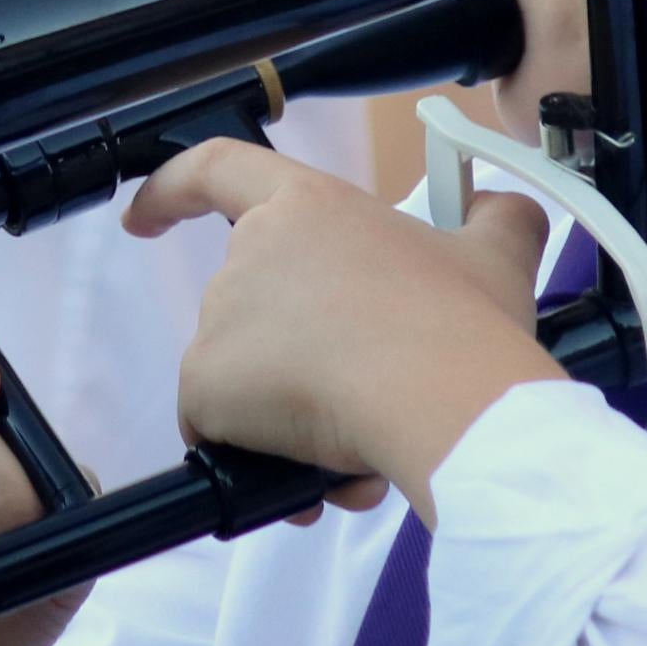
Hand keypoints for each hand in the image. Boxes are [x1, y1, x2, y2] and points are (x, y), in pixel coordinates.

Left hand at [127, 142, 559, 522]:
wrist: (448, 402)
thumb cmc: (465, 326)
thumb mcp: (496, 256)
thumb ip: (496, 218)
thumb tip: (502, 206)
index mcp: (310, 206)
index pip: (216, 168)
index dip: (172, 188)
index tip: (144, 216)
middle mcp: (253, 252)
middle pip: (254, 312)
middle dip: (299, 366)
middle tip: (361, 409)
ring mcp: (222, 319)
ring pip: (247, 381)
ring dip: (294, 421)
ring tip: (359, 454)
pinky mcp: (205, 384)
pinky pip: (219, 429)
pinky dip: (257, 456)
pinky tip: (318, 476)